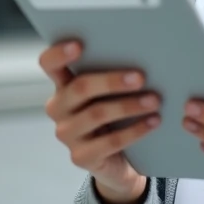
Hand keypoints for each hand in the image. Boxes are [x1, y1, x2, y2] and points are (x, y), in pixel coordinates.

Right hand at [39, 41, 160, 203]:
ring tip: (154, 101)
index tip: (79, 44)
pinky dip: (135, 130)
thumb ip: (112, 73)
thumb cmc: (113, 115)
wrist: (116, 159)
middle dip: (112, 81)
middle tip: (141, 77)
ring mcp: (67, 134)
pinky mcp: (81, 157)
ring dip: (129, 106)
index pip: (49, 64)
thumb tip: (141, 53)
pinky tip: (153, 122)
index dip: (59, 54)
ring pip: (97, 114)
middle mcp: (59, 108)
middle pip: (80, 88)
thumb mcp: (109, 93)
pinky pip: (109, 142)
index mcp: (63, 85)